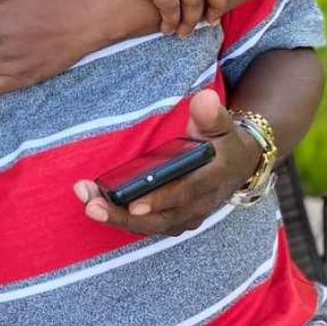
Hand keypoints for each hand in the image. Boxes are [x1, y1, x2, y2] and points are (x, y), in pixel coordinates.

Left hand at [74, 88, 262, 238]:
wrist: (238, 166)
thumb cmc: (224, 143)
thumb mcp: (223, 126)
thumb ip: (212, 115)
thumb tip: (203, 100)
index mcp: (211, 180)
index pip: (184, 193)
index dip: (160, 200)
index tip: (134, 204)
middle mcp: (198, 206)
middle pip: (159, 219)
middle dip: (124, 217)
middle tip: (92, 207)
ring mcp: (185, 217)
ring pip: (149, 226)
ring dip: (117, 218)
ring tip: (88, 203)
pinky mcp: (174, 221)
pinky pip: (147, 225)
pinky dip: (122, 219)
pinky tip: (96, 204)